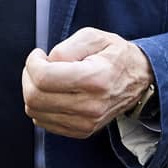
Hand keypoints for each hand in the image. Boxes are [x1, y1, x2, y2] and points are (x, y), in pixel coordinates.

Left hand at [21, 27, 154, 138]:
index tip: (39, 54)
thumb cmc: (114, 55)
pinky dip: (41, 106)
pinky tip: (53, 92)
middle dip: (28, 77)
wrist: (139, 79)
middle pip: (35, 98)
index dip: (32, 63)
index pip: (44, 78)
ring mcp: (87, 123)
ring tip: (47, 77)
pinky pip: (43, 122)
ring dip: (32, 91)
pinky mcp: (82, 131)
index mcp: (95, 79)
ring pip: (35, 112)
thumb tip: (46, 63)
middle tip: (38, 64)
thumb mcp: (94, 36)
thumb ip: (66, 47)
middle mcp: (91, 106)